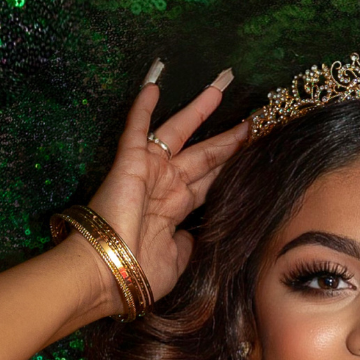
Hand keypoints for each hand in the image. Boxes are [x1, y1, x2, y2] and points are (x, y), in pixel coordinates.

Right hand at [82, 64, 248, 313]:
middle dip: (227, 136)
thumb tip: (195, 236)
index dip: (229, 165)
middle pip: (205, 154)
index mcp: (176, 209)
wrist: (109, 274)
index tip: (250, 150)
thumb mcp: (178, 262)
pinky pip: (137, 128)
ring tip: (220, 85)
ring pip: (179, 132)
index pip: (210, 180)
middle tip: (250, 118)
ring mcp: (149, 171)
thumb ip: (189, 244)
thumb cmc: (141, 274)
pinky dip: (143, 108)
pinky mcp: (130, 162)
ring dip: (198, 109)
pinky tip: (153, 85)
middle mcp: (166, 185)